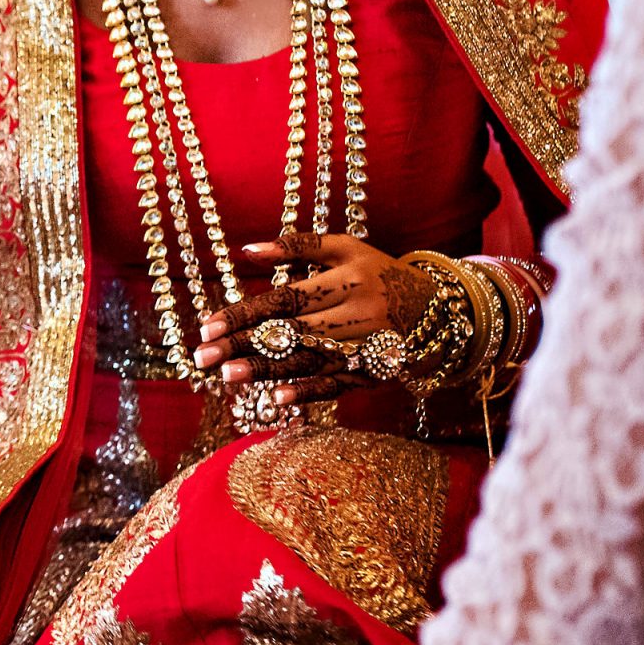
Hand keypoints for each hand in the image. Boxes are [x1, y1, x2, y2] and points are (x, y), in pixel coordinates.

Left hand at [191, 232, 440, 405]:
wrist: (440, 308)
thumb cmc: (380, 272)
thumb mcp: (346, 247)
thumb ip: (298, 245)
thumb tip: (247, 249)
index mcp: (344, 280)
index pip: (285, 299)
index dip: (245, 312)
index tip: (206, 326)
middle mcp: (355, 314)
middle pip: (291, 332)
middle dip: (243, 345)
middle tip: (203, 358)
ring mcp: (365, 347)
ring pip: (309, 361)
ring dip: (266, 371)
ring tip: (226, 378)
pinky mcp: (373, 372)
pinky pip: (337, 385)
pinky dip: (308, 392)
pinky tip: (276, 399)